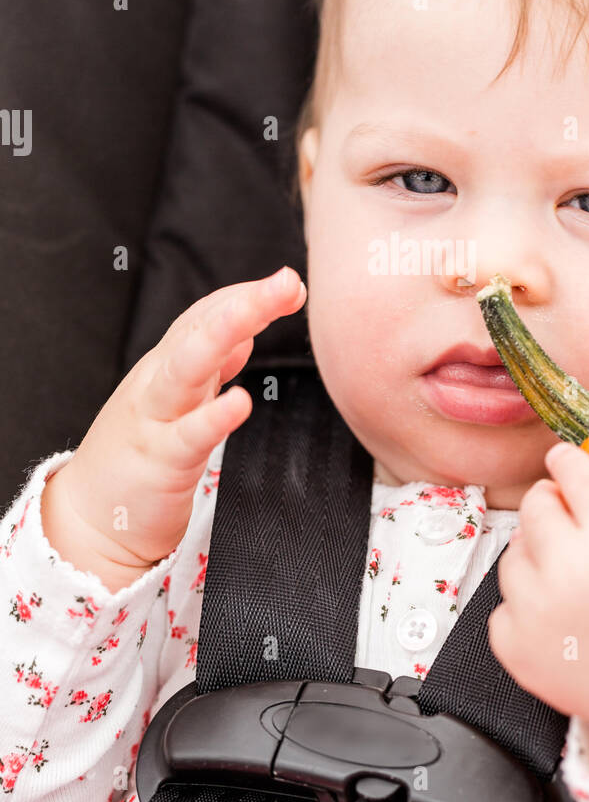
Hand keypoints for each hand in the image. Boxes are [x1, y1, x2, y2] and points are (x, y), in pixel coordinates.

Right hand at [42, 267, 306, 579]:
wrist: (88, 520)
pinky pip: (189, 435)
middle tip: (288, 281)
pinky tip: (241, 402)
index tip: (288, 284)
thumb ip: (210, 366)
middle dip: (244, 302)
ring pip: (187, 366)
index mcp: (168, 367)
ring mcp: (157, 418)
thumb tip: (244, 333)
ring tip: (256, 312)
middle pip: (199, 330)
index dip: (245, 296)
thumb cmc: (141, 456)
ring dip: (223, 333)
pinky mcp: (160, 461)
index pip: (205, 316)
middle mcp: (160, 382)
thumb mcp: (178, 402)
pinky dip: (214, 416)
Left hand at [488, 427, 588, 762]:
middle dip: (551, 502)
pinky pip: (501, 605)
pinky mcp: (516, 649)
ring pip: (512, 553)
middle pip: (535, 507)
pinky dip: (521, 602)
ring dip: (533, 549)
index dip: (568, 461)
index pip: (573, 474)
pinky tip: (556, 608)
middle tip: (573, 516)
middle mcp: (566, 571)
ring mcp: (535, 613)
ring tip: (568, 565)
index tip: (567, 462)